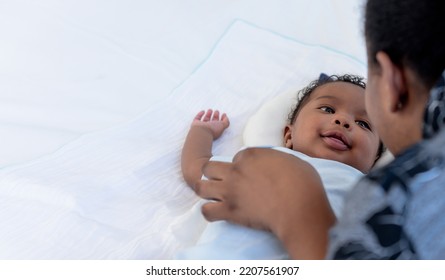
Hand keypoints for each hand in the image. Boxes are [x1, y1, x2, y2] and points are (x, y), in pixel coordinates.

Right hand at [191, 109, 229, 139]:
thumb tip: (226, 117)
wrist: (201, 132)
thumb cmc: (212, 130)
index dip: (222, 119)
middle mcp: (209, 129)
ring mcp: (202, 127)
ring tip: (210, 110)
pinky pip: (197, 118)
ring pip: (205, 120)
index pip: (220, 124)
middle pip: (213, 122)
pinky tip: (203, 111)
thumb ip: (226, 121)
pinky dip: (200, 114)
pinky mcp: (195, 124)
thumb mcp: (223, 125)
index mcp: (215, 130)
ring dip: (208, 114)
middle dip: (215, 116)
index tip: (223, 114)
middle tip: (217, 111)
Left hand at [195, 147, 334, 258]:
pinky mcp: (229, 211)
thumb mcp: (292, 160)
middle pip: (210, 167)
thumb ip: (276, 159)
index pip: (236, 157)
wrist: (299, 210)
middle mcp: (235, 169)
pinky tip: (219, 212)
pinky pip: (206, 211)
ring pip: (201, 186)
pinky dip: (210, 212)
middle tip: (226, 183)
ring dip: (207, 190)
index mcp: (251, 154)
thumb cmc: (304, 185)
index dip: (242, 166)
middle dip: (215, 173)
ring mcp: (229, 190)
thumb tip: (274, 164)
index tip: (250, 175)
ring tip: (216, 196)